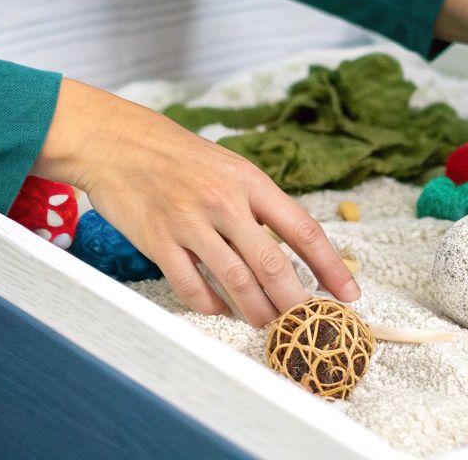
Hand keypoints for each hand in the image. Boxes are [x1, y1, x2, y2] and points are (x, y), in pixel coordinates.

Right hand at [33, 78, 358, 326]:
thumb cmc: (179, 155)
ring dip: (258, 312)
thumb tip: (295, 245)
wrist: (118, 141)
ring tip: (269, 325)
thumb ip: (260, 204)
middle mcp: (225, 202)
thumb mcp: (230, 167)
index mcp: (250, 182)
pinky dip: (211, 306)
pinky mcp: (159, 241)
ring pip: (236, 282)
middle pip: (273, 264)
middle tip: (309, 324)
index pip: (303, 229)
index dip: (330, 266)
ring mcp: (190, 223)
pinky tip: (222, 310)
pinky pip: (191, 286)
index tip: (349, 293)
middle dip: (296, 302)